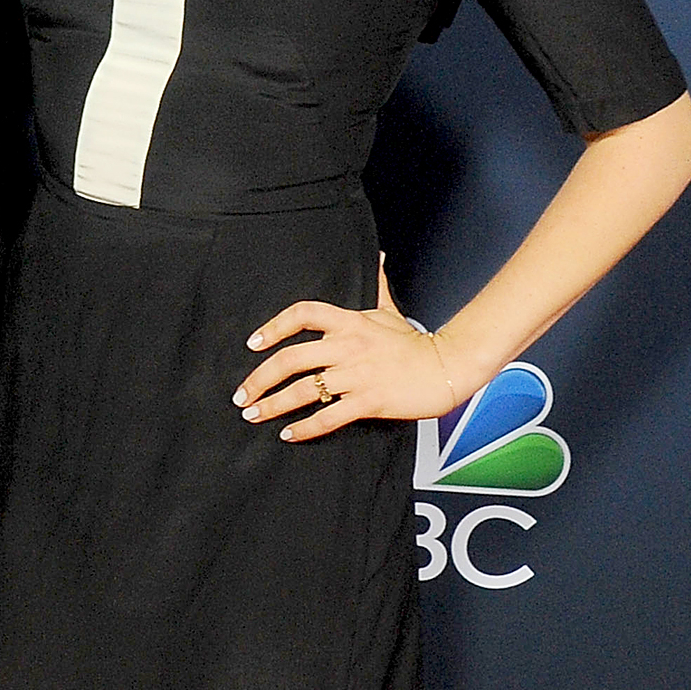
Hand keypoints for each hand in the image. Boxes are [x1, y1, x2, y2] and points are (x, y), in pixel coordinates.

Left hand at [234, 280, 462, 442]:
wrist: (448, 367)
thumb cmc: (414, 341)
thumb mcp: (389, 309)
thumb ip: (376, 284)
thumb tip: (379, 255)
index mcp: (348, 321)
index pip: (302, 314)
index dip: (273, 326)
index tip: (253, 343)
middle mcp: (347, 346)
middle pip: (291, 358)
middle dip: (260, 378)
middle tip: (241, 394)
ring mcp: (357, 374)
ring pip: (304, 390)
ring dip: (274, 405)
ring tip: (253, 414)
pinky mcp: (370, 401)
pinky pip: (330, 416)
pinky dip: (306, 427)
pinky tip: (288, 434)